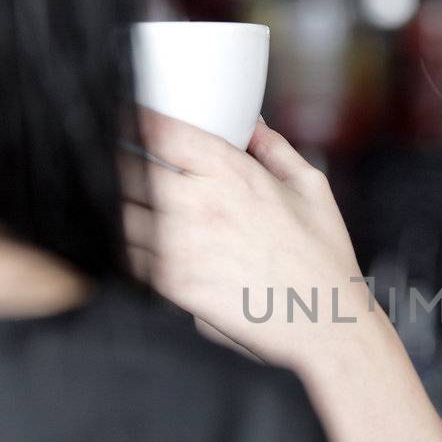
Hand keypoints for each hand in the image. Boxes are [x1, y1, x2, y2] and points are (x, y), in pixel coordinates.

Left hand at [120, 110, 369, 369]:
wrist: (323, 322)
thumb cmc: (321, 258)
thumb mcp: (311, 188)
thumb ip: (275, 149)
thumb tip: (251, 123)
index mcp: (232, 172)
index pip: (160, 131)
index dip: (137, 120)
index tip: (130, 119)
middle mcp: (199, 203)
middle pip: (128, 167)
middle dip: (121, 160)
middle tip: (120, 160)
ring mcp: (180, 244)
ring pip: (121, 211)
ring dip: (119, 203)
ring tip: (123, 200)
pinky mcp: (172, 282)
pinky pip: (129, 255)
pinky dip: (128, 245)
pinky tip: (136, 241)